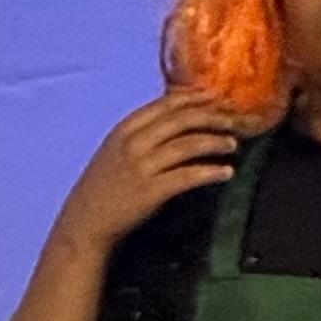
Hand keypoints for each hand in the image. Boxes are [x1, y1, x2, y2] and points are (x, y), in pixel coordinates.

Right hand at [57, 90, 251, 255]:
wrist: (85, 223)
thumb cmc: (102, 188)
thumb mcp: (115, 151)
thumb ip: (141, 133)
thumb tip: (177, 118)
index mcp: (124, 129)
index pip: (166, 104)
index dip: (195, 98)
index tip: (217, 97)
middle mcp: (133, 143)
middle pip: (182, 120)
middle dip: (213, 116)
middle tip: (235, 119)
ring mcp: (142, 167)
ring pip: (188, 144)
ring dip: (215, 142)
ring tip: (233, 144)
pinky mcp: (151, 191)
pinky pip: (188, 176)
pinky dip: (211, 172)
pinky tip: (226, 172)